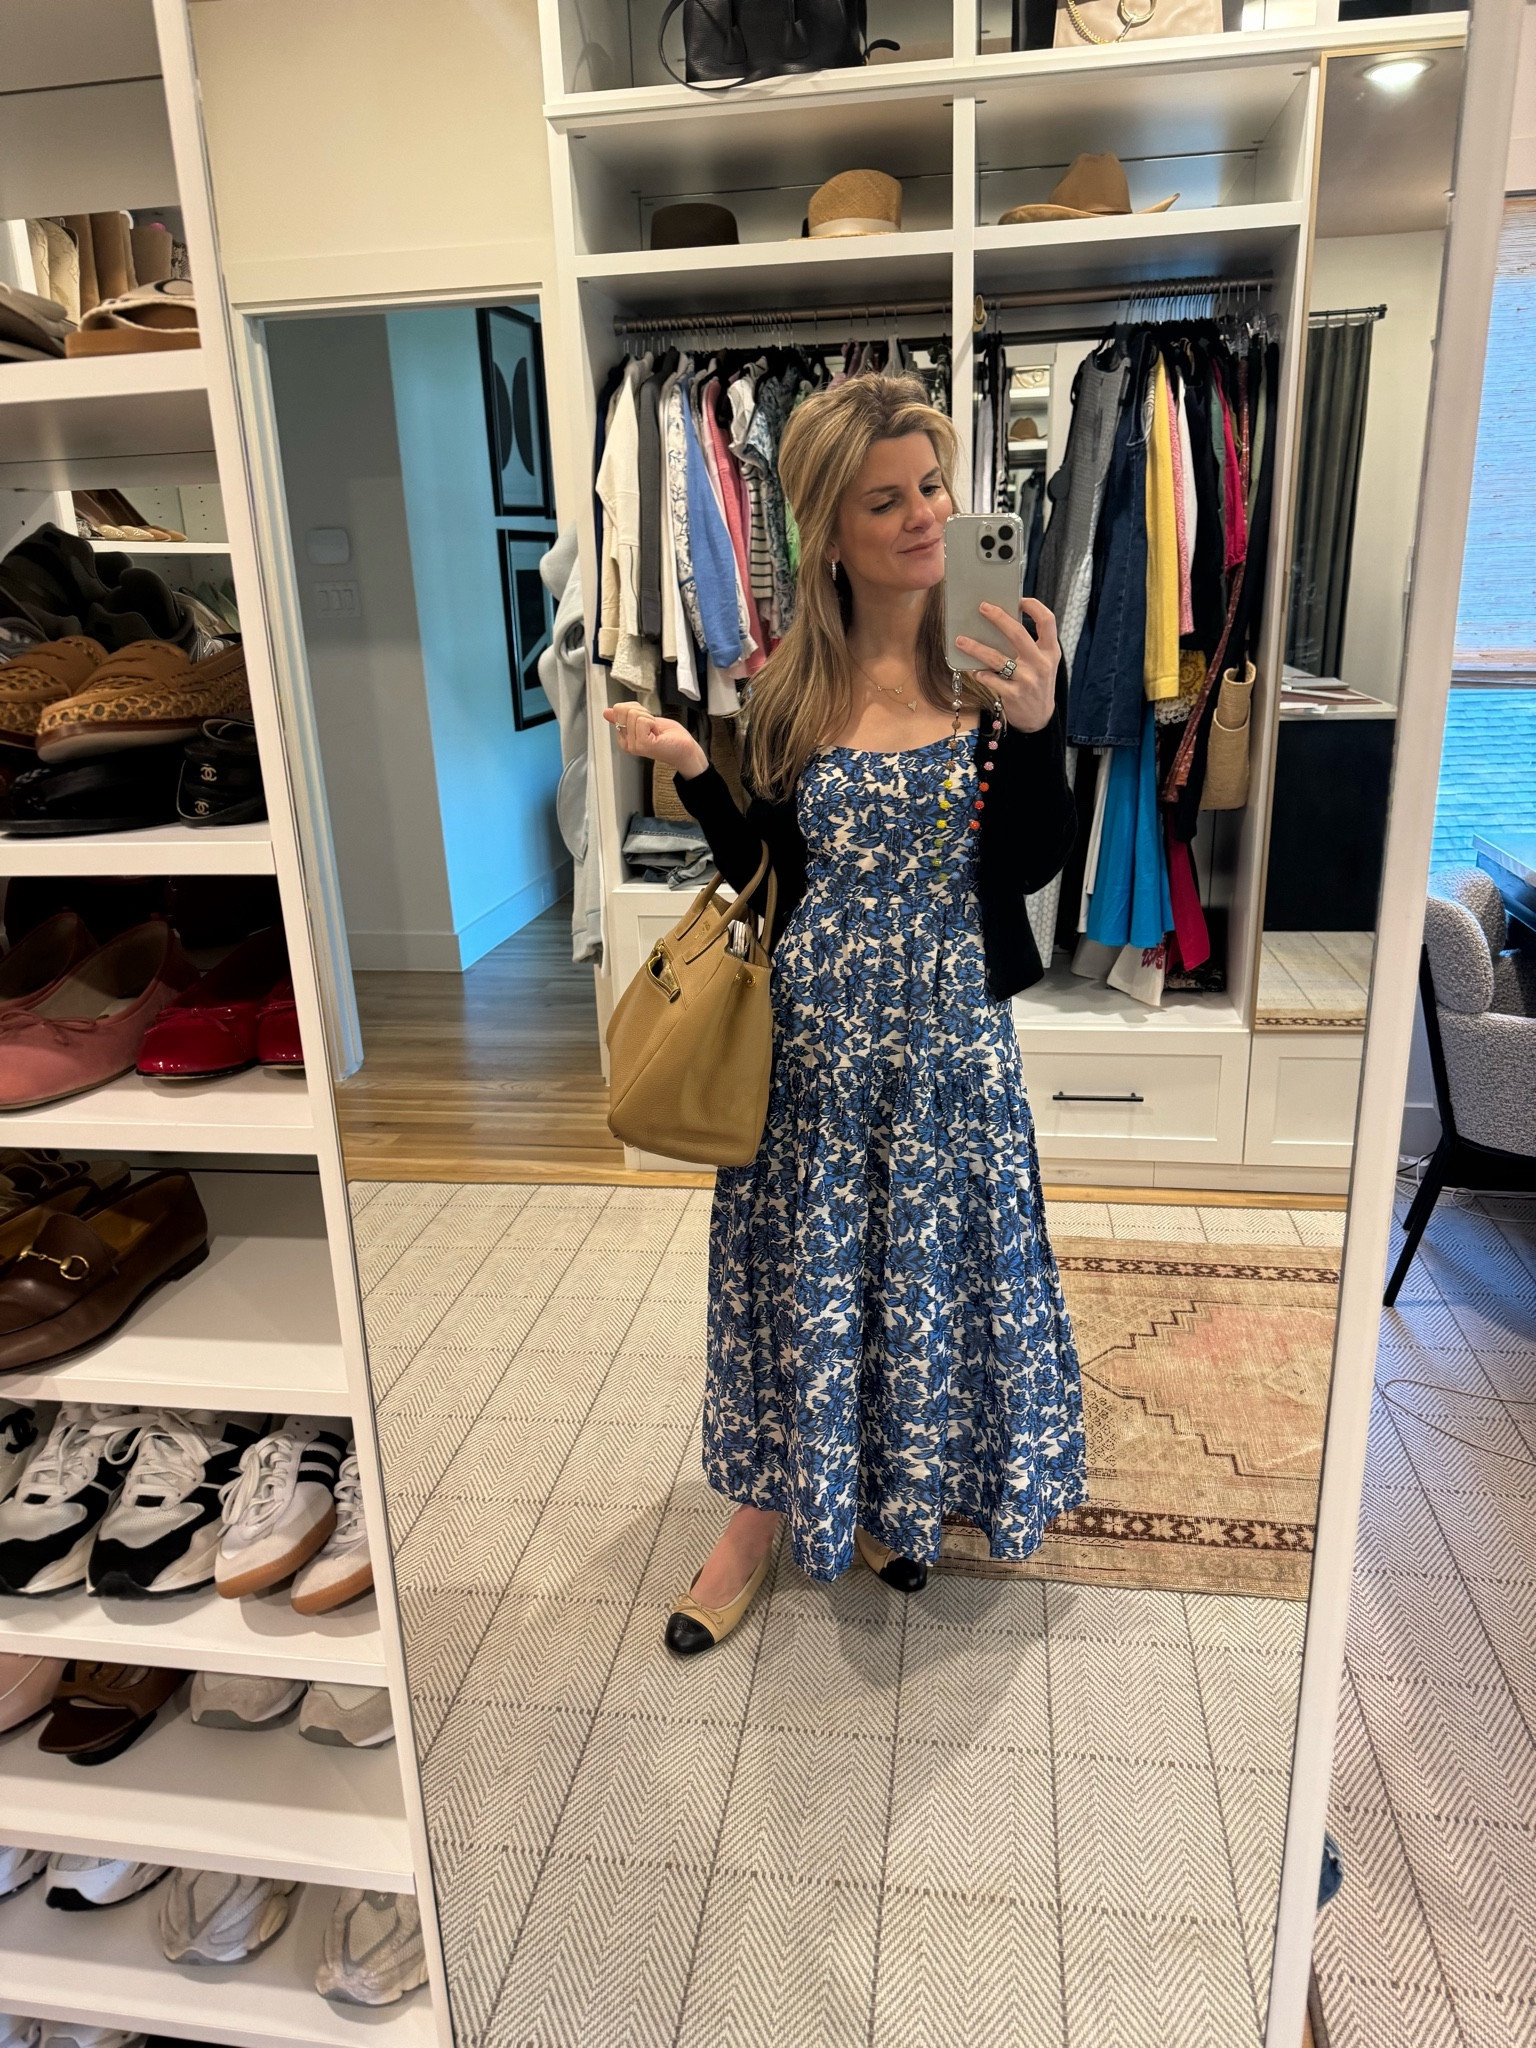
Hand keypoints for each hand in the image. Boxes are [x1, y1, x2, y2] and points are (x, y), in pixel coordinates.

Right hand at [602, 701, 708, 776]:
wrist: (685, 749)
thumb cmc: (670, 737)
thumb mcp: (645, 721)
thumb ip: (626, 717)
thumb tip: (607, 712)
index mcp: (623, 737)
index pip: (618, 709)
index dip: (636, 708)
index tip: (647, 720)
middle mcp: (625, 743)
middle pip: (623, 710)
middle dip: (641, 711)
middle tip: (652, 725)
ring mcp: (633, 745)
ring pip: (633, 714)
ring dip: (649, 717)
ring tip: (655, 730)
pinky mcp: (642, 744)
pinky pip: (642, 721)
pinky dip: (652, 722)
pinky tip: (657, 733)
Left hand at [954, 598, 1059, 733]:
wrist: (1039, 718)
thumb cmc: (1037, 683)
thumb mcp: (1043, 663)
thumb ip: (1030, 645)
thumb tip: (1001, 623)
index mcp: (1050, 651)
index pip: (1048, 621)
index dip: (1034, 607)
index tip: (1019, 599)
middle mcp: (1040, 663)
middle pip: (1018, 634)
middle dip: (998, 618)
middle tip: (982, 607)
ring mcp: (1027, 680)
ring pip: (997, 658)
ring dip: (976, 647)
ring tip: (960, 640)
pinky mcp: (1013, 695)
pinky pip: (991, 679)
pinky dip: (979, 673)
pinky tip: (973, 670)